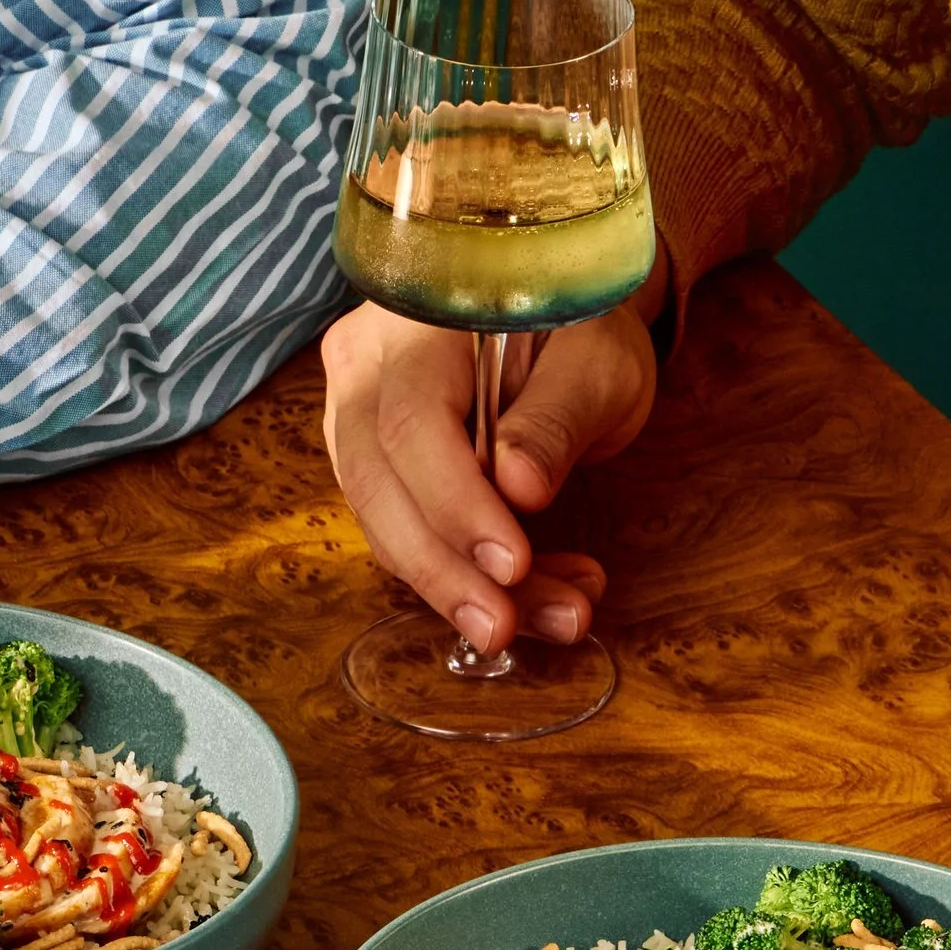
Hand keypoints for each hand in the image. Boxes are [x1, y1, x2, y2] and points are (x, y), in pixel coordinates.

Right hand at [319, 291, 658, 653]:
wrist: (559, 321)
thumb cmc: (580, 329)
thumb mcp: (595, 363)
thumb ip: (555, 419)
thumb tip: (518, 490)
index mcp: (412, 322)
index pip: (412, 426)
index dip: (456, 505)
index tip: (512, 565)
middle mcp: (363, 368)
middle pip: (379, 484)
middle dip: (444, 570)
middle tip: (504, 628)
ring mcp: (355, 419)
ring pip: (385, 523)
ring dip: (463, 586)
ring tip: (556, 615)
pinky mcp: (374, 467)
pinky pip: (403, 535)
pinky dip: (466, 577)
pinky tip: (536, 596)